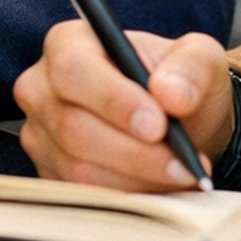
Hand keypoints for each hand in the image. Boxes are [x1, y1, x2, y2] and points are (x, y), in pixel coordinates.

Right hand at [15, 20, 234, 189]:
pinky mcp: (50, 175)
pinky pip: (83, 196)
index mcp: (68, 43)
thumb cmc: (177, 82)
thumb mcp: (199, 58)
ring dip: (136, 179)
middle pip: (74, 127)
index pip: (73, 68)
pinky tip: (159, 188)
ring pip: (79, 168)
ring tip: (180, 175)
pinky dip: (128, 197)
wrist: (175, 123)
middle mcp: (43, 89)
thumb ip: (191, 66)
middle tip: (183, 163)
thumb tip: (171, 93)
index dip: (113, 99)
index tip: (158, 125)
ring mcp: (41, 136)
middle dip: (135, 152)